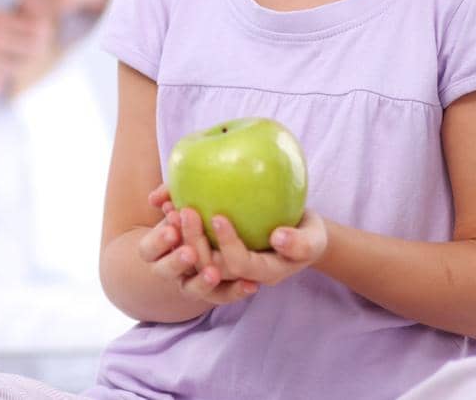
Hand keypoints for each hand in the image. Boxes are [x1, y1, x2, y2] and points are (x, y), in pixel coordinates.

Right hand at [138, 203, 256, 305]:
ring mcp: (191, 283)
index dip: (158, 242)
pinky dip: (235, 291)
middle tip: (190, 252)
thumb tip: (155, 199)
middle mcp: (170, 270)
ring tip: (214, 273)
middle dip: (176, 262)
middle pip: (166, 272)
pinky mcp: (215, 292)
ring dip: (202, 282)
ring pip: (192, 289)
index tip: (172, 230)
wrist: (210, 238)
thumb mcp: (179, 203)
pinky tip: (251, 284)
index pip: (148, 250)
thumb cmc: (191, 212)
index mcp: (156, 250)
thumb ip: (167, 194)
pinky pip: (223, 296)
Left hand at [141, 184, 325, 299]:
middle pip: (208, 266)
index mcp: (261, 272)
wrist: (296, 232)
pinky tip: (162, 201)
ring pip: (190, 260)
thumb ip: (301, 243)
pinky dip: (173, 225)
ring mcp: (221, 262)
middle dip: (193, 242)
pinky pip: (184, 242)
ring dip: (177, 237)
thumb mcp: (313, 238)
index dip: (226, 245)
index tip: (218, 216)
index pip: (239, 265)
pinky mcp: (209, 248)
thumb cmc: (307, 233)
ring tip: (169, 209)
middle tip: (184, 210)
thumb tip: (278, 238)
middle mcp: (237, 274)